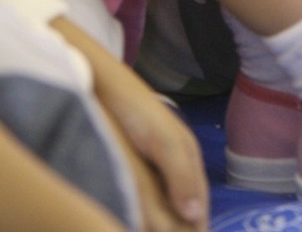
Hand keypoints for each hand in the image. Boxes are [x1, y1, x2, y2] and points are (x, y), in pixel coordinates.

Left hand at [53, 19, 207, 231]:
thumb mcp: (164, 141)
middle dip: (183, 229)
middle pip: (185, 207)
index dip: (197, 229)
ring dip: (164, 223)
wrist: (102, 85)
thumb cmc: (135, 110)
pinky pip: (148, 198)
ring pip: (165, 205)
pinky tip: (138, 223)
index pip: (199, 204)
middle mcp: (173, 164)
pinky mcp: (135, 165)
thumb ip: (181, 176)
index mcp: (187, 158)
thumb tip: (195, 217)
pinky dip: (147, 214)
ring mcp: (154, 165)